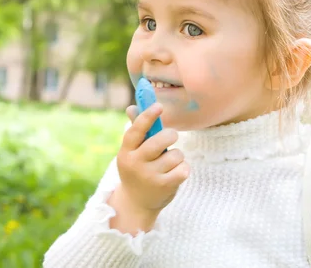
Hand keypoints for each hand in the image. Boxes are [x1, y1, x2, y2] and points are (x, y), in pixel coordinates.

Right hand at [107, 103, 189, 232]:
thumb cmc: (137, 170)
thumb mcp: (131, 152)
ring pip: (176, 154)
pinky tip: (176, 173)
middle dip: (171, 135)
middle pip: (160, 140)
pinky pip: (183, 168)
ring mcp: (150, 176)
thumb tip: (132, 107)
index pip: (136, 131)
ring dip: (177, 155)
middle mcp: (136, 164)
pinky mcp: (164, 187)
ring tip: (170, 162)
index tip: (159, 106)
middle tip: (171, 136)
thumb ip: (136, 130)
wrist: (136, 204)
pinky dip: (183, 168)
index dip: (147, 116)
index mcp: (126, 152)